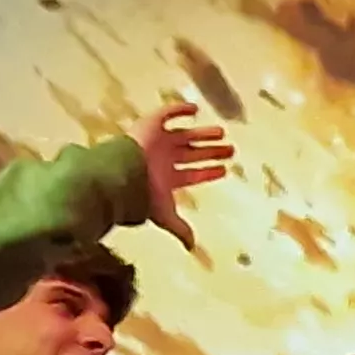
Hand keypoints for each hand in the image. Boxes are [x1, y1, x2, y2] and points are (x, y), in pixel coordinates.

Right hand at [131, 99, 234, 254]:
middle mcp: (163, 159)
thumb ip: (179, 228)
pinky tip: (194, 108)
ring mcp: (158, 142)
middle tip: (230, 150)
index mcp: (167, 177)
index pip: (192, 174)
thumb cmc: (142, 194)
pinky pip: (166, 114)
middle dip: (211, 152)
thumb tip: (191, 247)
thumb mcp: (165, 214)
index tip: (224, 169)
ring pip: (185, 136)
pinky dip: (179, 110)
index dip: (208, 172)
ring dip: (203, 134)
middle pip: (192, 154)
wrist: (124, 172)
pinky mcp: (151, 126)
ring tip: (222, 132)